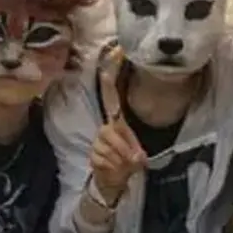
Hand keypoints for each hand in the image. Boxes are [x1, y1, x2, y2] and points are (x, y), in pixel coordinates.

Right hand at [89, 48, 146, 204]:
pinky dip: (116, 168)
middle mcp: (105, 126)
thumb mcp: (137, 152)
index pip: (113, 93)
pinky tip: (116, 170)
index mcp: (117, 121)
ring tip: (126, 166)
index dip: (113, 71)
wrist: (111, 181)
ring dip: (123, 161)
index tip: (119, 50)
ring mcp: (98, 139)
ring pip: (112, 148)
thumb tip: (140, 156)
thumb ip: (138, 150)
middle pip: (115, 131)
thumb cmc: (126, 162)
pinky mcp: (92, 153)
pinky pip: (106, 159)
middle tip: (138, 159)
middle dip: (128, 148)